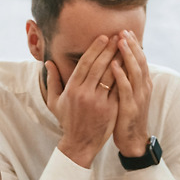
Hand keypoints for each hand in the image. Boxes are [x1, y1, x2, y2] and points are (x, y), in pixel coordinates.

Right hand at [47, 34, 119, 167]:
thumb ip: (53, 81)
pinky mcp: (111, 109)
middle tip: (119, 36)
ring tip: (127, 48)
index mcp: (72, 89)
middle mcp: (85, 93)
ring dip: (120, 60)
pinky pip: (119, 89)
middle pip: (100, 66)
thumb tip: (48, 62)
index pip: (85, 64)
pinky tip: (131, 67)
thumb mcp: (55, 101)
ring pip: (112, 76)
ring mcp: (99, 102)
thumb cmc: (67, 120)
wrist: (80, 143)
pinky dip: (125, 77)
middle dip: (110, 49)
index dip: (95, 49)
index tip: (104, 37)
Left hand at [109, 29, 153, 157]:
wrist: (133, 139)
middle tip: (123, 31)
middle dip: (132, 46)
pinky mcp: (131, 107)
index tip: (126, 31)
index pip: (140, 59)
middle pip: (140, 62)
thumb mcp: (130, 95)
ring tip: (120, 42)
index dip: (134, 45)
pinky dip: (120, 75)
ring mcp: (139, 97)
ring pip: (135, 72)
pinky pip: (125, 88)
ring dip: (127, 55)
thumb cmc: (127, 116)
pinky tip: (113, 65)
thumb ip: (128, 79)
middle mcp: (144, 88)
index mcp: (144, 84)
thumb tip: (121, 62)